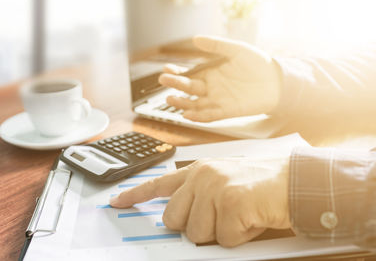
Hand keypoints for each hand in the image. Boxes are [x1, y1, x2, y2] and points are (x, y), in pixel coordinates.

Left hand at [110, 156, 290, 246]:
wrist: (293, 181)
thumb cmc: (259, 184)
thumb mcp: (222, 182)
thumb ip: (198, 195)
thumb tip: (179, 219)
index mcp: (197, 171)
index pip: (158, 184)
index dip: (136, 195)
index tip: (118, 202)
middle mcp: (201, 176)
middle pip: (173, 220)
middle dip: (194, 227)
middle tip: (220, 217)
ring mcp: (214, 188)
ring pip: (197, 233)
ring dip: (220, 233)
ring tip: (240, 215)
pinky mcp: (230, 203)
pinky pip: (224, 239)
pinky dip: (240, 237)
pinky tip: (251, 218)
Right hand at [159, 35, 281, 121]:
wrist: (277, 81)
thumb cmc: (258, 64)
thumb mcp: (237, 50)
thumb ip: (217, 45)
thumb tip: (196, 39)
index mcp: (212, 73)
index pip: (190, 74)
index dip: (177, 73)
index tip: (167, 69)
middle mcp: (212, 87)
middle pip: (189, 88)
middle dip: (176, 85)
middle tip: (164, 81)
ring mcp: (219, 100)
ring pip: (195, 104)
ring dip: (183, 103)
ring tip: (171, 99)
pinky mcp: (227, 111)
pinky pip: (210, 115)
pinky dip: (198, 116)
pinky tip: (188, 115)